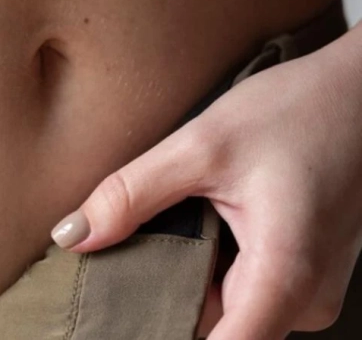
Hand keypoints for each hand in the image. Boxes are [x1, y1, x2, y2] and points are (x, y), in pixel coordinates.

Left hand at [50, 27, 361, 339]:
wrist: (360, 92)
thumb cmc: (298, 110)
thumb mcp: (202, 145)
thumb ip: (132, 194)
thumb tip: (73, 235)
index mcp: (285, 278)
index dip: (158, 333)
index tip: (116, 317)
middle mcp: (304, 301)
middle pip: (212, 331)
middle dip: (157, 301)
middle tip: (112, 261)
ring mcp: (306, 291)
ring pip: (223, 311)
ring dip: (180, 282)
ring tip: (148, 236)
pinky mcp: (300, 274)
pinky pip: (241, 291)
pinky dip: (204, 268)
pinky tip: (187, 230)